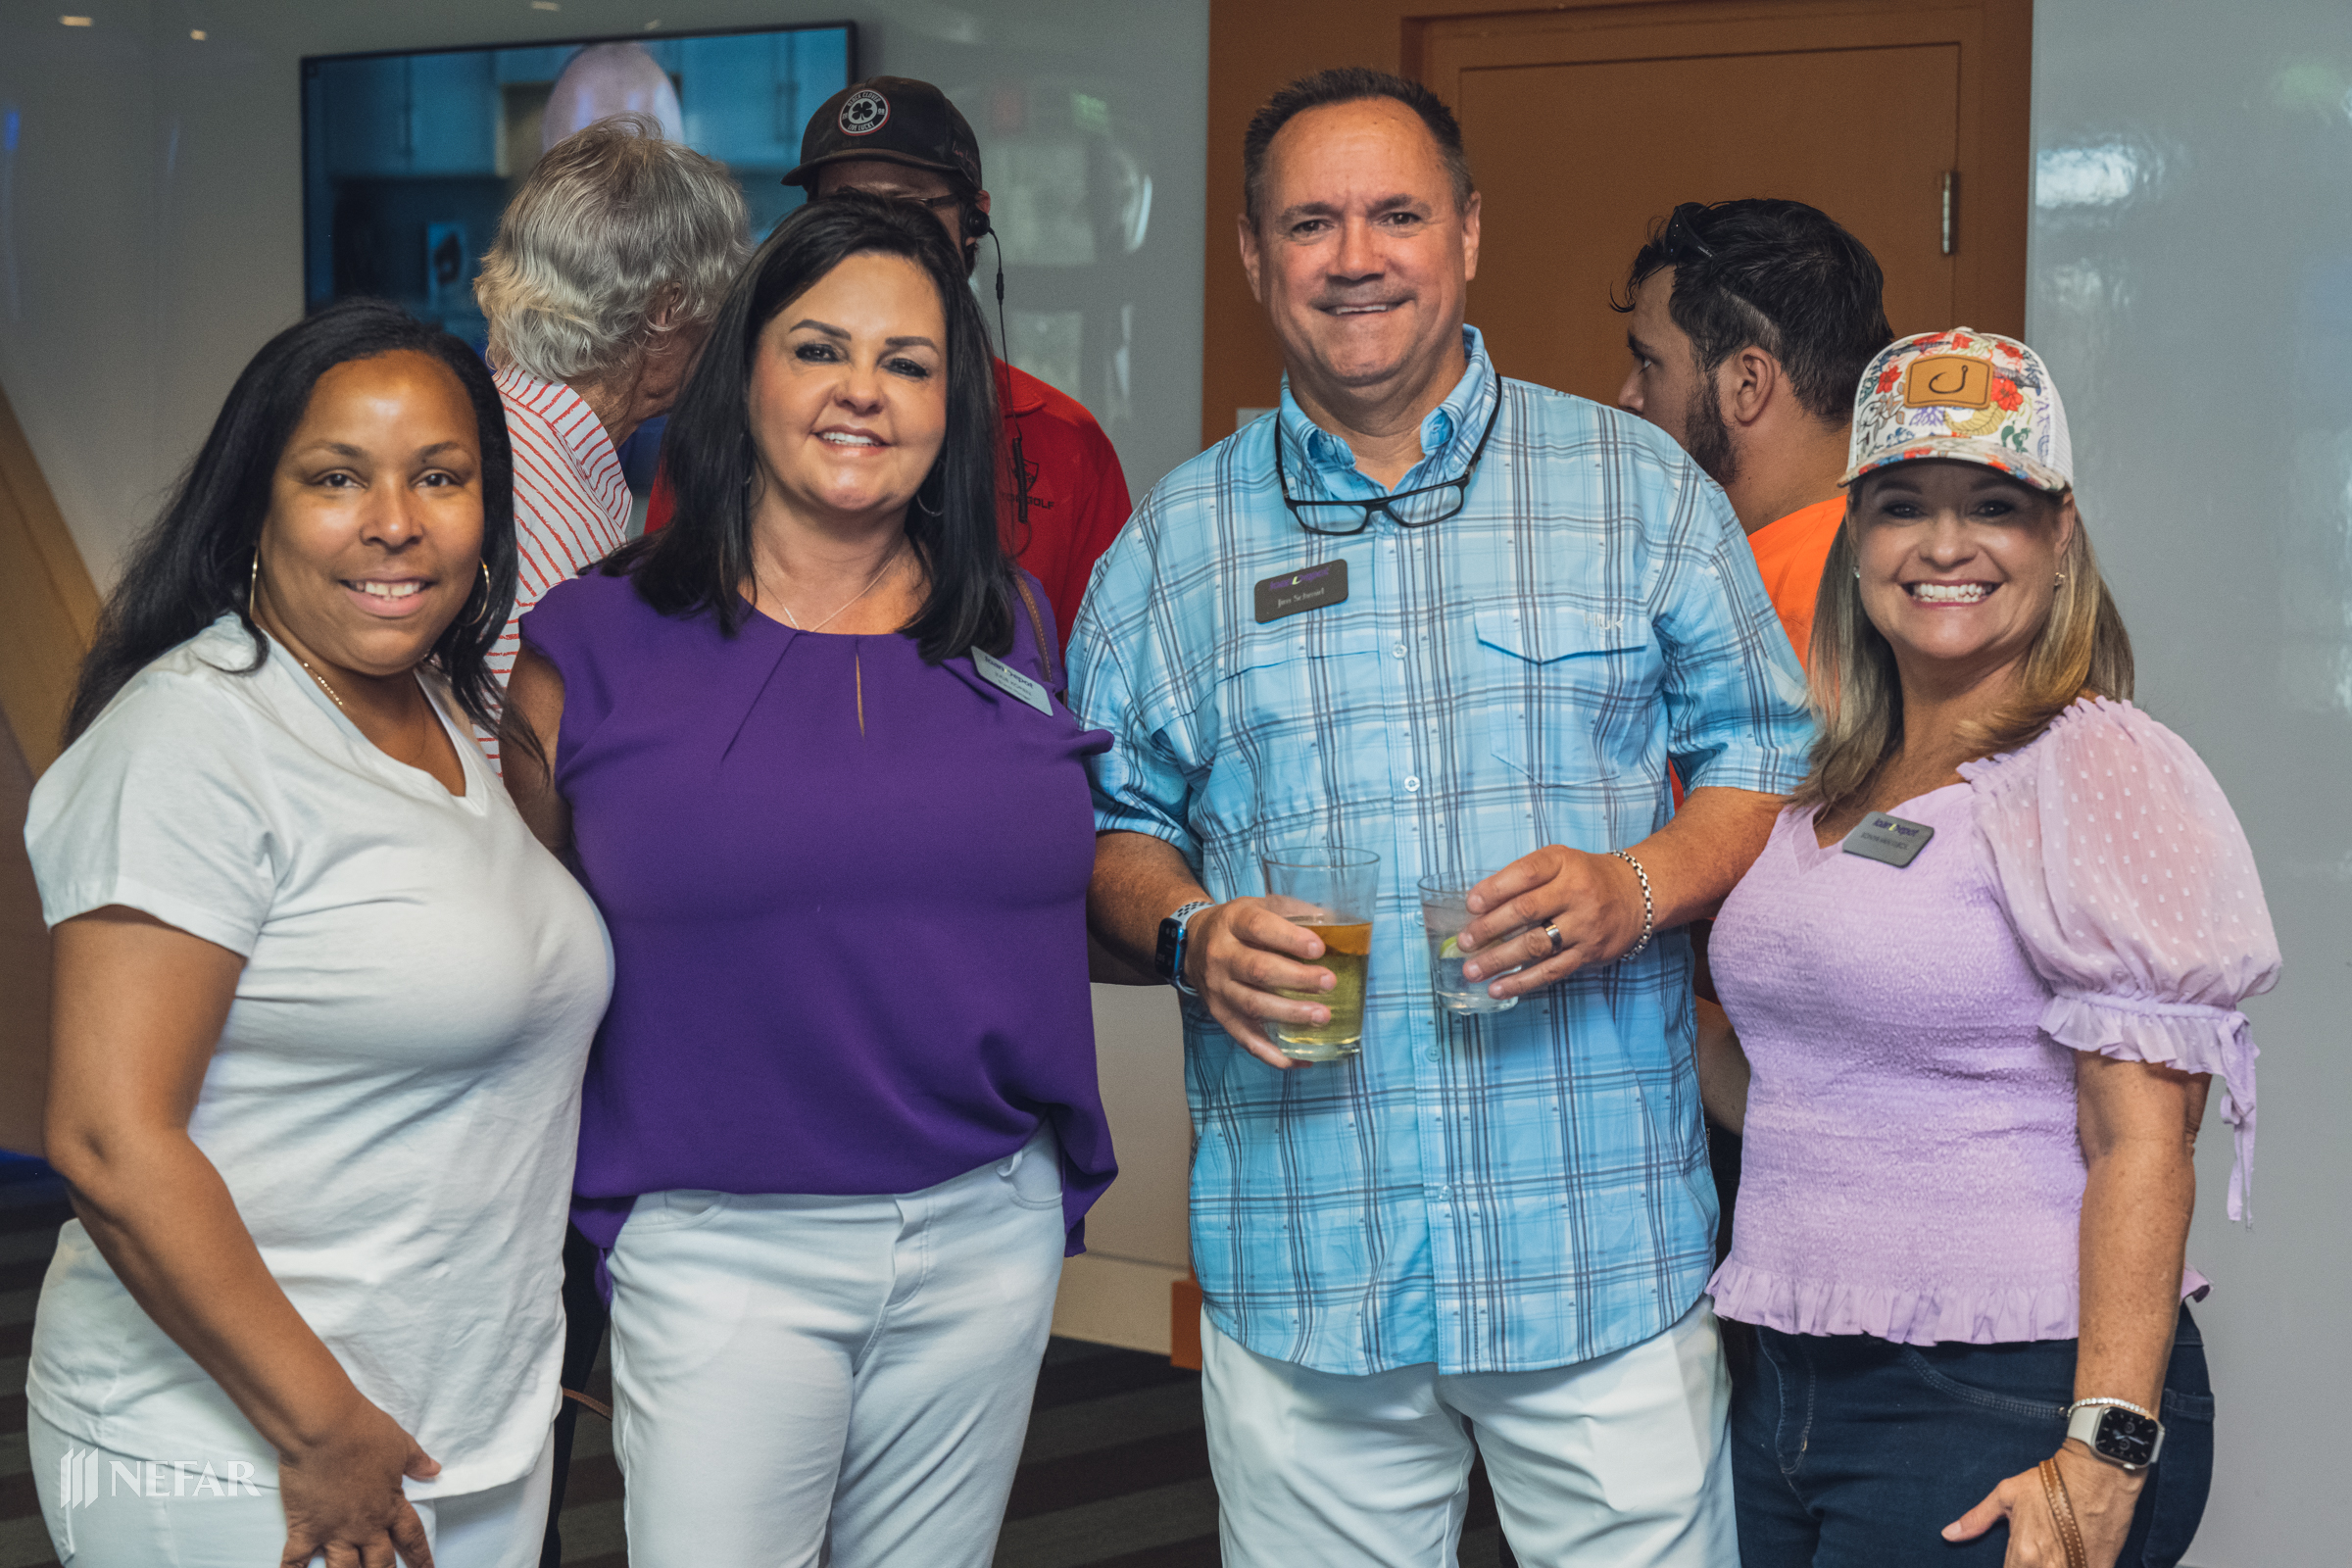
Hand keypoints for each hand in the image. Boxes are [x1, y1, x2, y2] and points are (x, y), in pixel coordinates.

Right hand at [277, 1392, 440, 1567]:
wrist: (325, 1428)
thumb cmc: (365, 1432)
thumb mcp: (401, 1444)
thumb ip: (417, 1462)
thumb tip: (434, 1470)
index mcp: (391, 1505)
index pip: (412, 1537)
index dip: (421, 1557)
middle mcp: (366, 1525)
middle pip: (380, 1562)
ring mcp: (335, 1530)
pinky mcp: (306, 1528)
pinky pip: (296, 1560)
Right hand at [1184, 896, 1340, 1069]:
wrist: (1192, 944)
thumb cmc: (1238, 926)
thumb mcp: (1260, 906)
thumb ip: (1294, 912)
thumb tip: (1336, 923)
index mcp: (1233, 922)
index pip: (1259, 927)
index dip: (1289, 938)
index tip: (1319, 948)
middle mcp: (1221, 955)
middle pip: (1258, 969)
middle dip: (1296, 979)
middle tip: (1328, 983)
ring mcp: (1218, 988)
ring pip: (1253, 1005)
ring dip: (1290, 1014)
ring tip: (1321, 1016)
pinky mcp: (1220, 1015)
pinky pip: (1245, 1038)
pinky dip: (1273, 1054)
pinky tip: (1299, 1058)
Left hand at [1454, 846, 1643, 999]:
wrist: (1636, 896)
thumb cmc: (1585, 877)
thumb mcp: (1559, 861)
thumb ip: (1524, 877)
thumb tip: (1479, 905)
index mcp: (1563, 863)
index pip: (1525, 873)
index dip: (1495, 889)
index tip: (1471, 904)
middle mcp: (1576, 892)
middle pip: (1526, 910)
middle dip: (1489, 928)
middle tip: (1464, 941)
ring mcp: (1584, 925)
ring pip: (1536, 945)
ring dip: (1499, 960)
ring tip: (1472, 970)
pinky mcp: (1589, 953)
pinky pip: (1551, 971)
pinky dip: (1522, 982)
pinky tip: (1498, 988)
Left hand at [1944, 1442, 2142, 1566]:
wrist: (2097, 1473)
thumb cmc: (2051, 1482)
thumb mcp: (2006, 1494)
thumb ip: (1977, 1519)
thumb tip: (1948, 1534)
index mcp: (2023, 1554)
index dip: (2009, 1567)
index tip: (2012, 1560)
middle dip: (2030, 1567)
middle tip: (2033, 1553)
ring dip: (2053, 1567)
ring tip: (2053, 1551)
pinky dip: (2076, 1567)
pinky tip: (2073, 1556)